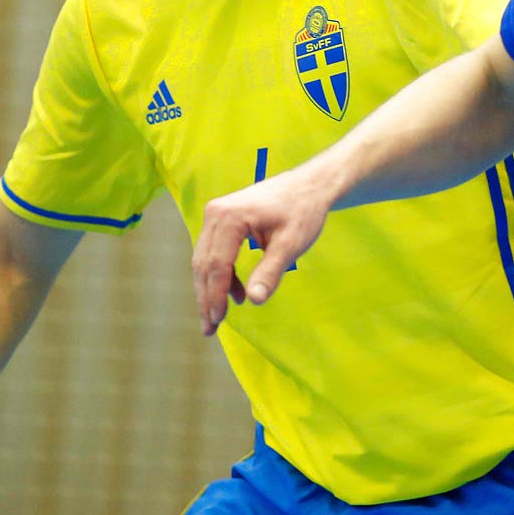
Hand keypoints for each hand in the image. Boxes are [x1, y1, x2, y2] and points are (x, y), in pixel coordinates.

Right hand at [192, 168, 335, 334]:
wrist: (308, 185)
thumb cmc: (303, 211)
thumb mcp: (291, 244)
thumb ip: (271, 271)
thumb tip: (255, 300)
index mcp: (230, 217)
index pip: (217, 265)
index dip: (216, 296)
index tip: (218, 322)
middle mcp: (216, 213)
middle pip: (204, 264)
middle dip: (206, 298)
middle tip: (210, 329)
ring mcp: (216, 214)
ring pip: (205, 259)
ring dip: (211, 289)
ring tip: (219, 317)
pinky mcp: (221, 219)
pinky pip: (214, 252)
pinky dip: (221, 275)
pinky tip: (235, 293)